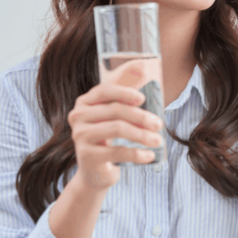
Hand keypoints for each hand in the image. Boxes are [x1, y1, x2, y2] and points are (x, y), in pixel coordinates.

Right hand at [67, 61, 164, 190]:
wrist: (94, 171)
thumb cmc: (107, 137)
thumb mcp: (114, 114)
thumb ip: (125, 91)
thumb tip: (142, 66)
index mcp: (84, 103)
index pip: (104, 90)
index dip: (124, 92)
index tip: (143, 99)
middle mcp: (78, 117)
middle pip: (114, 110)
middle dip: (141, 116)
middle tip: (158, 124)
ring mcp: (80, 136)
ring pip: (117, 129)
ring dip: (142, 135)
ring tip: (158, 141)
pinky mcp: (87, 155)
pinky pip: (117, 151)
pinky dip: (137, 154)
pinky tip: (149, 156)